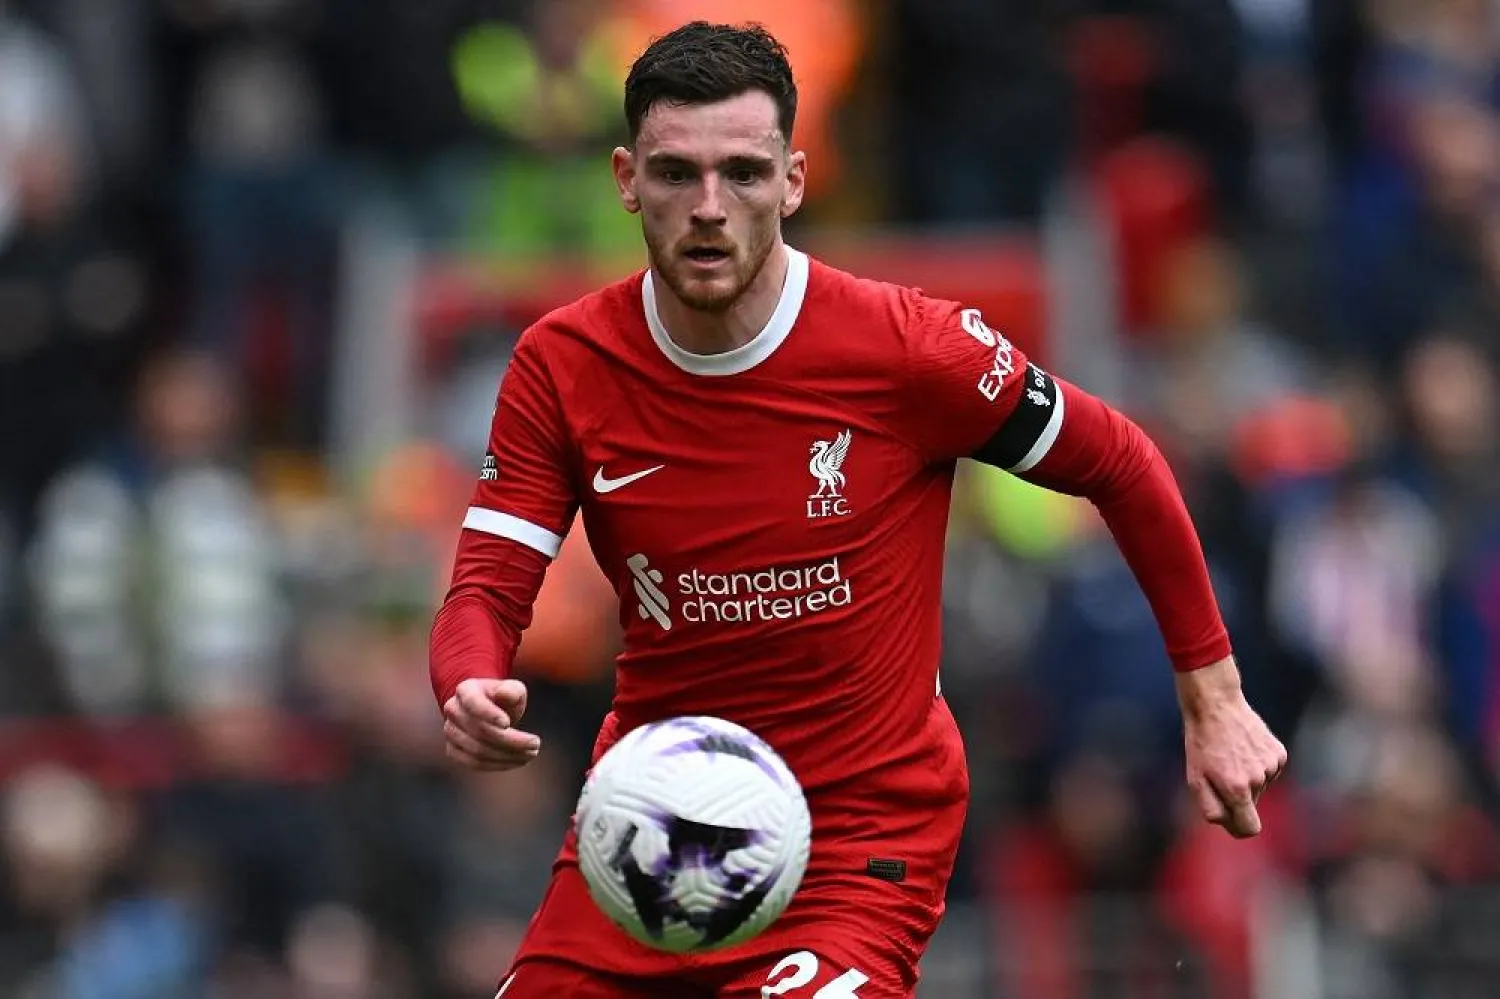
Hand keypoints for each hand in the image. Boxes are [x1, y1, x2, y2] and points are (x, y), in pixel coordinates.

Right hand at [442, 678, 540, 770]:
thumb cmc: (503, 698)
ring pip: (478, 750)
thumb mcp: (513, 689)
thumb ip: (511, 689)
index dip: (489, 714)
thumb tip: (504, 693)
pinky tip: (516, 761)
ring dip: (507, 756)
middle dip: (511, 741)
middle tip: (535, 745)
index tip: (509, 723)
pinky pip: (474, 763)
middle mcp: (453, 710)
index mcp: (465, 690)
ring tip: (530, 754)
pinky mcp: (453, 750)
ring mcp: (450, 731)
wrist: (488, 711)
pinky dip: (497, 765)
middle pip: (480, 731)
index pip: (473, 703)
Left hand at [1177, 657, 1286, 837]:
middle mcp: (1258, 779)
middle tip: (1220, 773)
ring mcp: (1271, 765)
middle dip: (1237, 797)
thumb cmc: (1201, 743)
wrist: (1216, 705)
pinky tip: (1244, 748)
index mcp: (1236, 789)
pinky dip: (1258, 765)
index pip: (1250, 828)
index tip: (1231, 820)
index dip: (1239, 828)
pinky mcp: (1279, 753)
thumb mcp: (1194, 778)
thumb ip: (1210, 807)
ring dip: (1247, 778)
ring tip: (1230, 756)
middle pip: (1252, 805)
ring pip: (1260, 787)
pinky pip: (1269, 771)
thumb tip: (1226, 823)